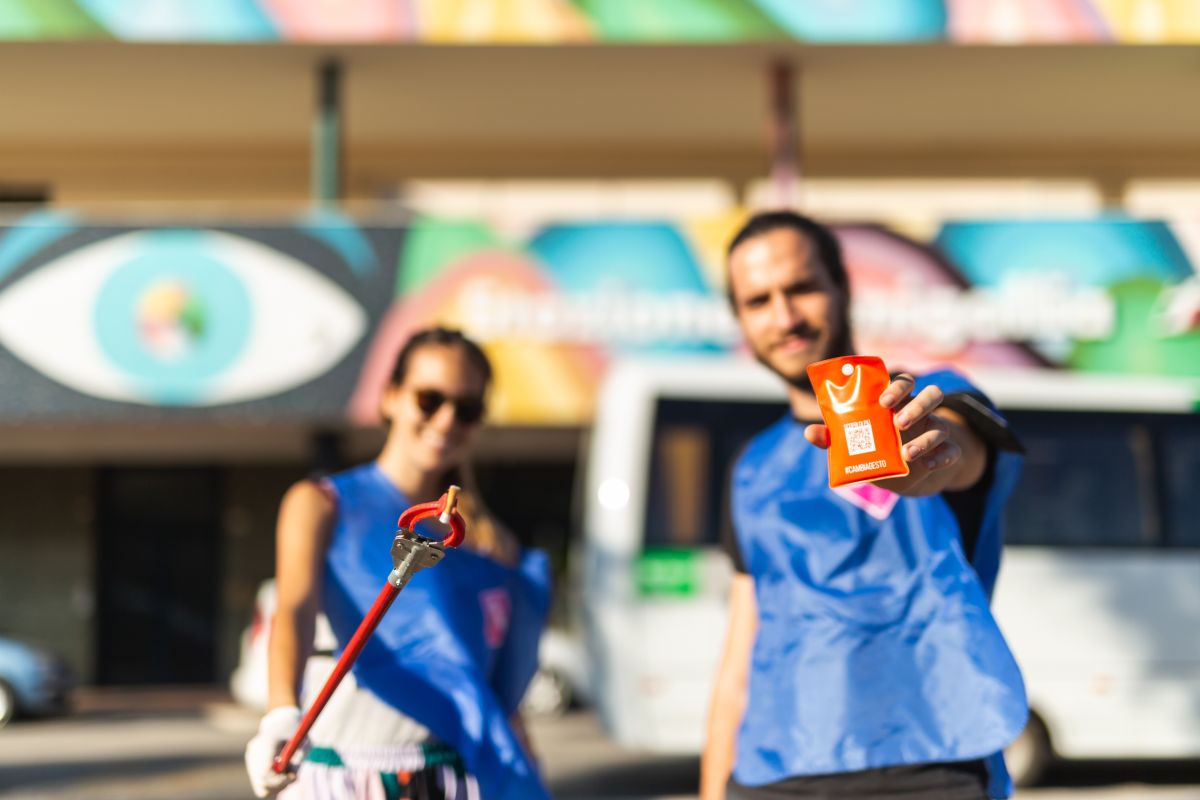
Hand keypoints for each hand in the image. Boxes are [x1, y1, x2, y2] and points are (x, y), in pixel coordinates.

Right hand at [245, 705, 305, 797]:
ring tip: (288, 773)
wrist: (281, 720)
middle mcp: (255, 751)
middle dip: (280, 784)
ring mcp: (251, 759)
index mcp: (267, 741)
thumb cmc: (296, 729)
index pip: (265, 772)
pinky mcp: (252, 765)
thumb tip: (293, 778)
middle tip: (293, 776)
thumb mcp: (304, 740)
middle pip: (261, 782)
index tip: (293, 776)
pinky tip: (281, 774)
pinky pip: (261, 784)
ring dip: (277, 786)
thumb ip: (299, 757)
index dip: (279, 780)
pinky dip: (273, 784)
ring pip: (261, 787)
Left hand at [805, 373, 958, 493]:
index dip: (897, 386)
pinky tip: (928, 465)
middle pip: (932, 394)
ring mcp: (937, 431)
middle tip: (896, 422)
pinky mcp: (948, 452)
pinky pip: (952, 450)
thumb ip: (833, 436)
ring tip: (906, 453)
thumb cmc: (878, 450)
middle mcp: (921, 413)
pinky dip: (942, 457)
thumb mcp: (856, 444)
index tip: (883, 400)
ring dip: (926, 437)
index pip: (905, 382)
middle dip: (916, 405)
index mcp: (899, 403)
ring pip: (943, 424)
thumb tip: (809, 433)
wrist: (907, 476)